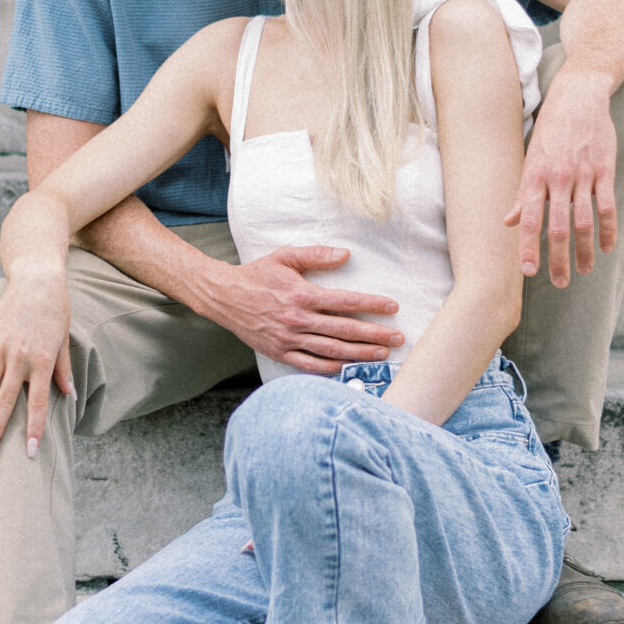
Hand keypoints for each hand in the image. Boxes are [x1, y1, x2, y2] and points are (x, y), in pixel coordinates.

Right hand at [0, 269, 75, 454]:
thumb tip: (68, 395)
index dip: (35, 430)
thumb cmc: (56, 311)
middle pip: (7, 401)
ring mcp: (1, 346)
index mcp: (42, 361)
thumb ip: (62, 369)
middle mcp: (20, 357)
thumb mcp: (63, 340)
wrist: (37, 279)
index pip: (38, 404)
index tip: (30, 452)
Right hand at [202, 247, 403, 373]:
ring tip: (383, 354)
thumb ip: (316, 255)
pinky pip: (311, 365)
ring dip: (360, 354)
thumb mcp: (285, 256)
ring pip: (332, 350)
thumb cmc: (257, 275)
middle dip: (376, 334)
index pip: (347, 302)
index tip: (393, 308)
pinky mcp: (280, 353)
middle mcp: (298, 320)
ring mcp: (289, 339)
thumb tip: (346, 254)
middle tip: (399, 338)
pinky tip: (350, 368)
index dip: (373, 305)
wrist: (224, 297)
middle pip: (345, 330)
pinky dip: (332, 369)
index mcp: (302, 294)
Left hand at [506, 70, 617, 285]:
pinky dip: (608, 229)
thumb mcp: (530, 158)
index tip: (528, 271)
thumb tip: (508, 221)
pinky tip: (607, 247)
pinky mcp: (605, 169)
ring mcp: (583, 174)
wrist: (579, 96)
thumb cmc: (551, 130)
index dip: (529, 247)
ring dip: (585, 250)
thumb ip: (522, 193)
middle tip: (561, 283)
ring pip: (584, 221)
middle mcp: (558, 178)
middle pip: (558, 227)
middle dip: (558, 259)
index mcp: (535, 176)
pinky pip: (607, 205)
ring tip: (584, 271)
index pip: (530, 219)